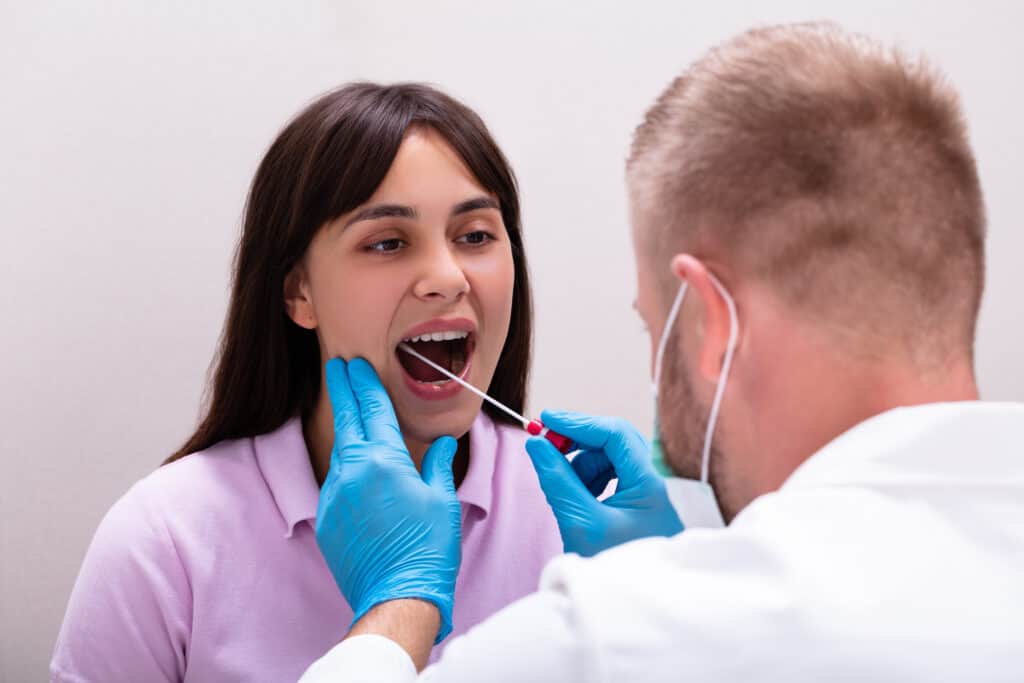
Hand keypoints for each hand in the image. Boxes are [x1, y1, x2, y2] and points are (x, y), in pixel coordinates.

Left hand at [315, 357, 462, 643]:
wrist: (397, 598)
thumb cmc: (428, 549)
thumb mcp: (442, 500)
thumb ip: (439, 464)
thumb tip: (445, 442)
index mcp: (384, 460)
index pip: (372, 408)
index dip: (364, 382)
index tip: (355, 363)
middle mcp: (353, 471)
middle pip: (347, 419)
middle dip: (344, 390)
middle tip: (338, 366)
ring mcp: (335, 495)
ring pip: (340, 451)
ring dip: (345, 428)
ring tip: (350, 412)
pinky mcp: (327, 517)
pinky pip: (336, 482)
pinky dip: (346, 468)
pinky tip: (356, 468)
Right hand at [525, 410, 682, 556]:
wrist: (634, 612)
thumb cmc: (613, 570)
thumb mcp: (579, 522)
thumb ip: (557, 479)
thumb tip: (536, 444)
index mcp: (647, 484)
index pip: (614, 433)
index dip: (578, 422)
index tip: (545, 420)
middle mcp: (650, 484)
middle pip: (613, 442)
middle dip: (577, 441)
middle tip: (546, 446)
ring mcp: (645, 495)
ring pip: (609, 460)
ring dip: (580, 463)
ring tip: (561, 486)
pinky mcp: (635, 507)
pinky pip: (608, 478)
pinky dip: (586, 480)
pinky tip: (573, 497)